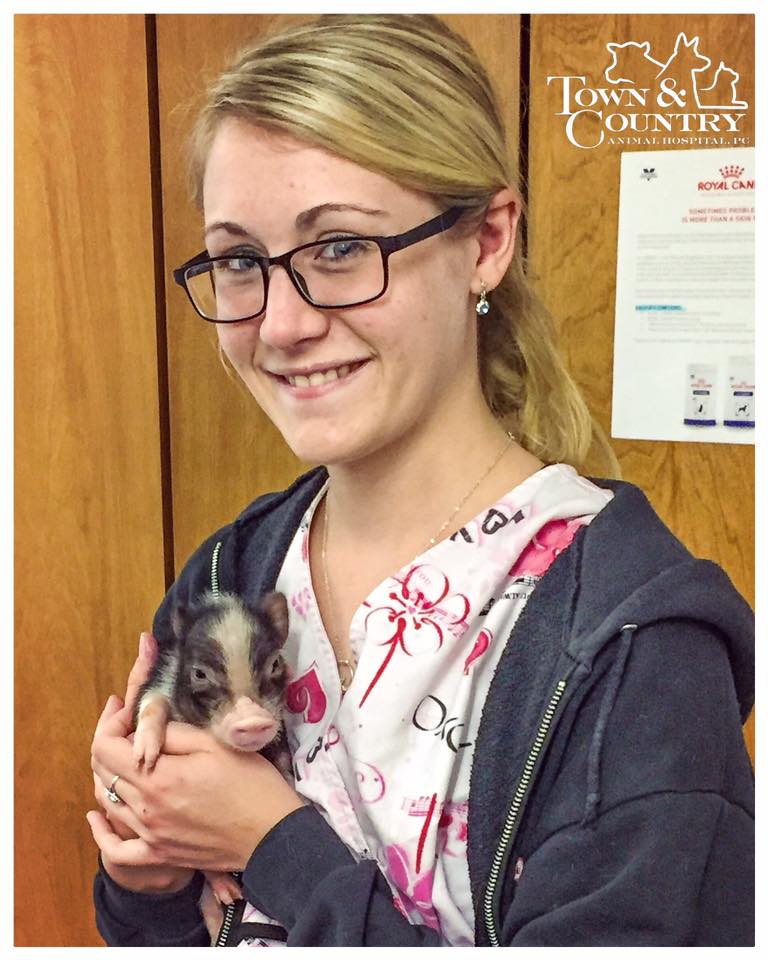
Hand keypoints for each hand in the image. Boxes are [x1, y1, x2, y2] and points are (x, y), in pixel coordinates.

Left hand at [91, 720, 304, 873]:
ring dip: (107, 774)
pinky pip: (116, 849)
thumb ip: (173, 733)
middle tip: (126, 723)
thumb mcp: (215, 744)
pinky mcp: (159, 854)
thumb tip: (144, 727)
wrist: (272, 835)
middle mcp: (144, 808)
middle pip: (102, 771)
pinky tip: (97, 817)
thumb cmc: (251, 784)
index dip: (110, 722)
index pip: (106, 746)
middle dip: (109, 740)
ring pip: (106, 801)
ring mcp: (149, 835)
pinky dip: (102, 833)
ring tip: (124, 755)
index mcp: (157, 777)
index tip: (125, 708)